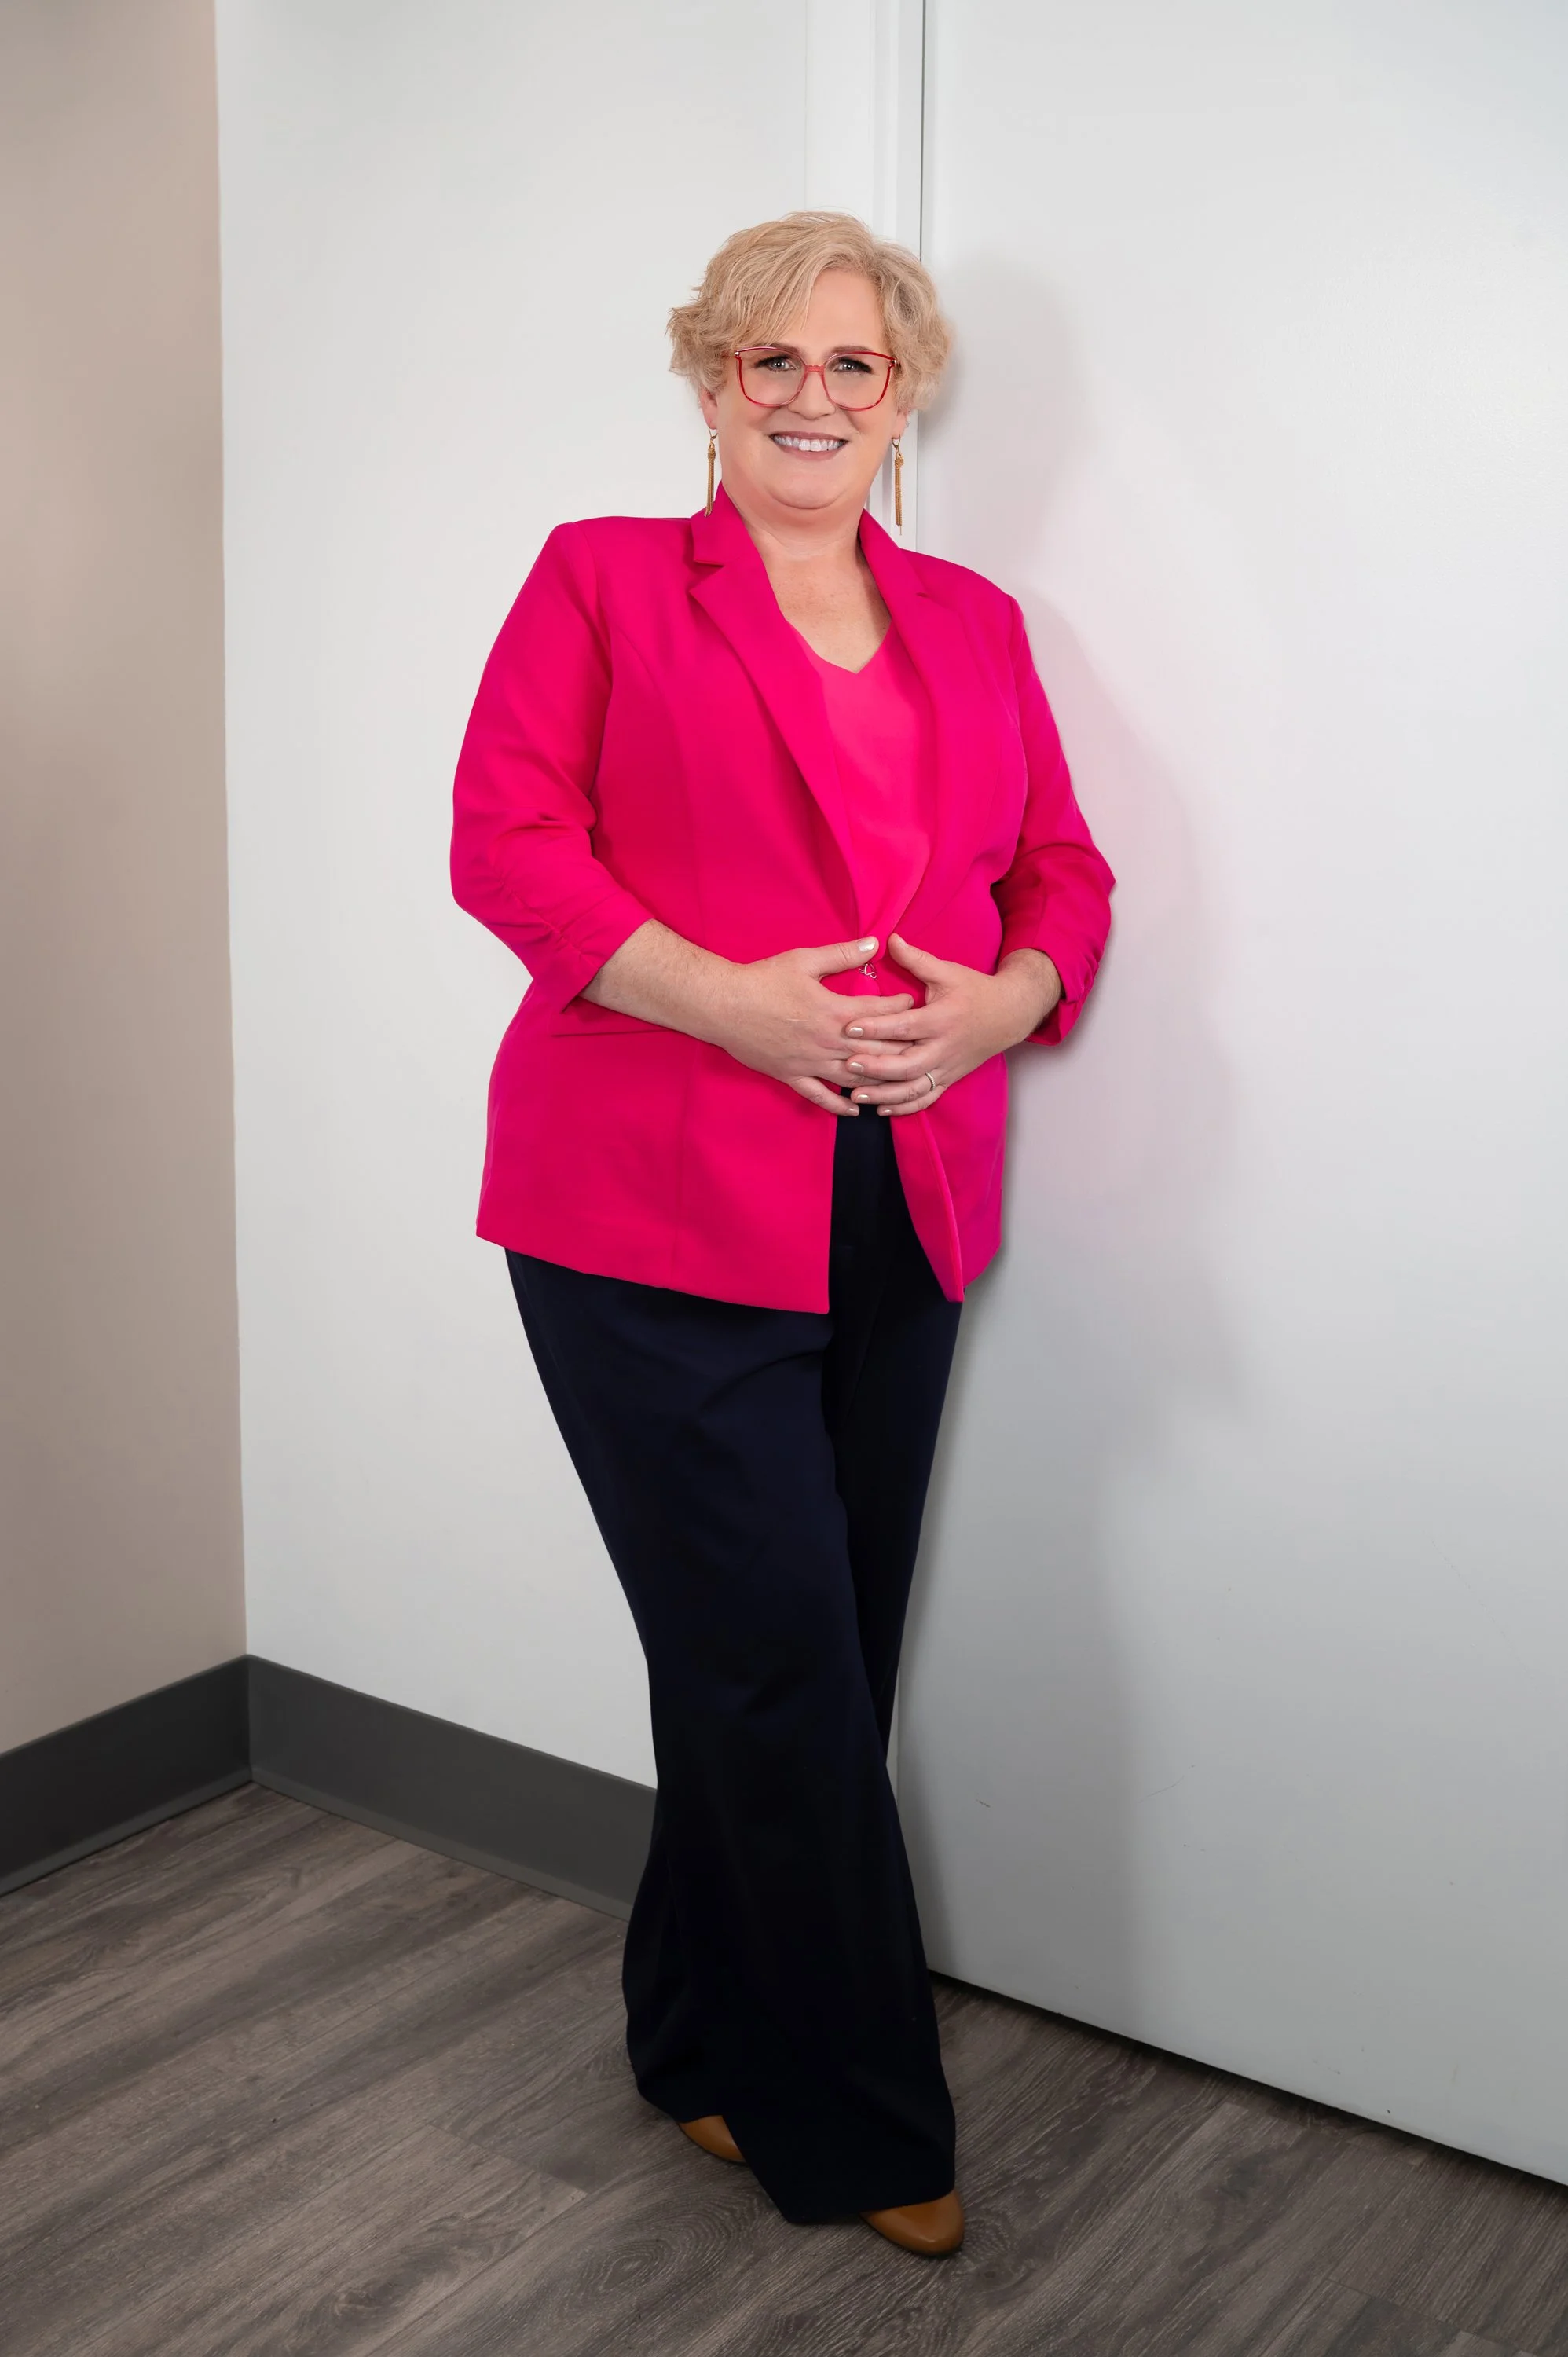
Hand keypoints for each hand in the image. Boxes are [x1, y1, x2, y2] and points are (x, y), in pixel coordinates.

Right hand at [712, 935, 915, 1115]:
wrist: (722, 1005)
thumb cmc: (762, 980)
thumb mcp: (804, 960)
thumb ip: (842, 954)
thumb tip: (874, 943)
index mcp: (833, 1012)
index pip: (879, 1013)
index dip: (901, 1007)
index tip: (914, 1003)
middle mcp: (827, 1043)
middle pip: (875, 1051)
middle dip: (900, 1048)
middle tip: (920, 1046)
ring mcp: (810, 1064)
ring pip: (854, 1078)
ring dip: (879, 1080)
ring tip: (899, 1081)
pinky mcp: (791, 1076)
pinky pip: (819, 1096)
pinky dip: (839, 1105)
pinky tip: (856, 1108)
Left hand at [837, 935, 1062, 1113]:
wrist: (1009, 1015)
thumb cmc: (974, 990)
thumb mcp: (948, 971)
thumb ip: (917, 959)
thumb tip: (890, 939)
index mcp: (942, 1018)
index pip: (904, 1026)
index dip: (876, 1027)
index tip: (849, 1026)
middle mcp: (944, 1047)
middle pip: (908, 1064)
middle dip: (877, 1067)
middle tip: (848, 1064)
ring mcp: (947, 1067)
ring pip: (915, 1087)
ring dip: (885, 1094)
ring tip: (856, 1094)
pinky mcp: (949, 1078)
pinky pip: (926, 1098)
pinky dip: (905, 1107)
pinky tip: (882, 1109)